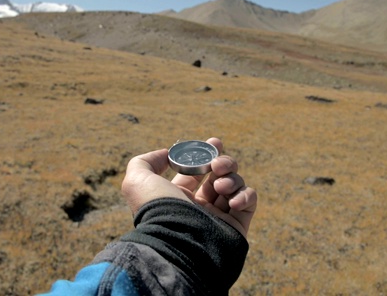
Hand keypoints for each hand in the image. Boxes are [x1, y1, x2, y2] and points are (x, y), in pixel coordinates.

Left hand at [122, 137, 257, 236]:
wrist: (178, 243)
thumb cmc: (157, 210)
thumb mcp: (137, 181)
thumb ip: (145, 161)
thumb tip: (165, 154)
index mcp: (178, 198)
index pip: (196, 173)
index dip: (205, 155)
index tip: (213, 143)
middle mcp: (199, 207)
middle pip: (219, 175)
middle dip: (223, 162)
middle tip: (217, 164)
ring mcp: (219, 217)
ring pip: (234, 184)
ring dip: (231, 178)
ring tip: (220, 185)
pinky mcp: (237, 226)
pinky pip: (249, 201)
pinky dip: (245, 195)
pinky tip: (232, 200)